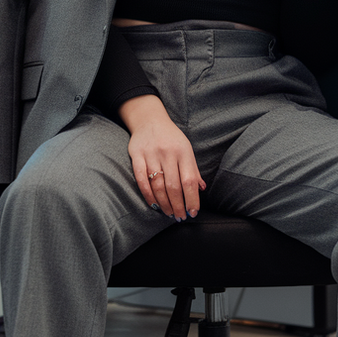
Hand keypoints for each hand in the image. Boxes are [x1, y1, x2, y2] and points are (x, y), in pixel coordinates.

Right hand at [118, 95, 205, 219]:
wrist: (149, 119)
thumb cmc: (171, 138)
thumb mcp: (186, 149)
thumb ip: (193, 169)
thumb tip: (201, 189)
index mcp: (183, 152)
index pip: (189, 181)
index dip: (192, 199)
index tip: (193, 212)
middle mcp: (168, 153)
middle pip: (173, 186)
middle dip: (178, 205)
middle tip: (180, 217)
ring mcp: (151, 154)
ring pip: (157, 185)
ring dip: (164, 203)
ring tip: (168, 213)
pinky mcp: (136, 155)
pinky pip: (141, 179)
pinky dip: (147, 194)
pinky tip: (153, 204)